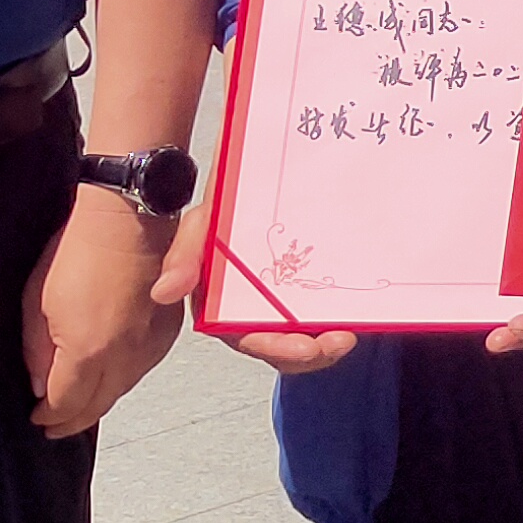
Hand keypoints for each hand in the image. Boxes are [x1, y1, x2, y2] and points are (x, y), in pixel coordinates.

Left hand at [24, 187, 182, 437]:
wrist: (128, 215)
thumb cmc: (80, 247)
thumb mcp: (37, 300)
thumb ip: (37, 350)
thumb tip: (41, 382)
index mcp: (89, 352)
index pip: (67, 404)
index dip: (49, 417)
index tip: (37, 418)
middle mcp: (125, 356)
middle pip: (98, 406)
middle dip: (73, 420)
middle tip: (55, 425)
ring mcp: (150, 344)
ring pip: (122, 390)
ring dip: (99, 401)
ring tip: (80, 404)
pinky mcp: (167, 330)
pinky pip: (142, 368)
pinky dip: (123, 379)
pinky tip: (110, 375)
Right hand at [156, 203, 358, 373]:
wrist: (256, 170)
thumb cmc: (224, 202)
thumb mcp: (200, 223)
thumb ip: (183, 256)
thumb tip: (164, 293)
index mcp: (222, 305)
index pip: (246, 339)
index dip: (274, 348)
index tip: (303, 348)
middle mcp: (252, 309)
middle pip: (282, 346)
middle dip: (311, 353)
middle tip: (339, 342)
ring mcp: (281, 299)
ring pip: (305, 336)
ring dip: (327, 344)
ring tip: (349, 335)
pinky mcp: (305, 284)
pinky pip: (324, 310)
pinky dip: (340, 316)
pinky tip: (357, 314)